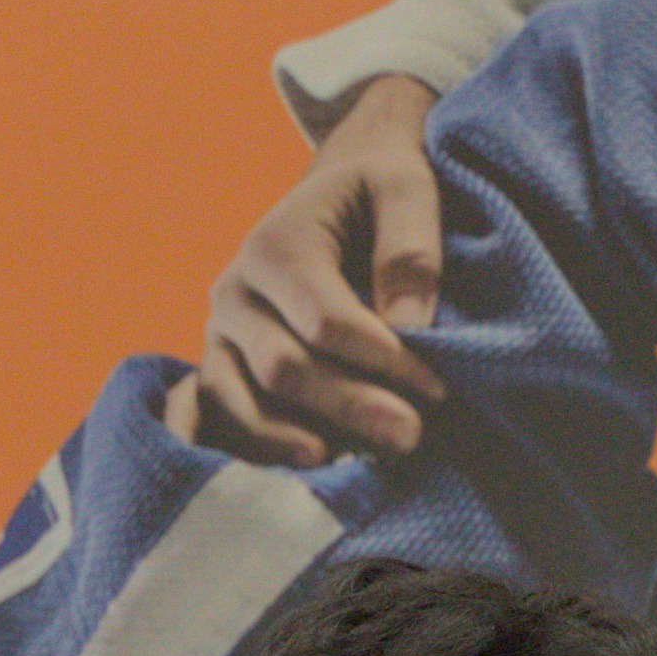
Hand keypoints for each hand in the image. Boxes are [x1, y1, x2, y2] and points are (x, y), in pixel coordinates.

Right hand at [181, 78, 446, 463]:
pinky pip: (219, 418)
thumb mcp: (407, 187)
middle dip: (349, 407)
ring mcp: (222, 335)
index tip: (437, 388)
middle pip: (284, 369)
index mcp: (274, 245)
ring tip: (352, 466)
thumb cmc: (380, 191)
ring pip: (242, 401)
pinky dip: (253, 448)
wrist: (342, 194)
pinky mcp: (222, 367)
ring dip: (295, 440)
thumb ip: (410, 248)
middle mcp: (235, 292)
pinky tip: (303, 468)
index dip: (382, 362)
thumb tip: (407, 329)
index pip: (325, 322)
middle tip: (411, 437)